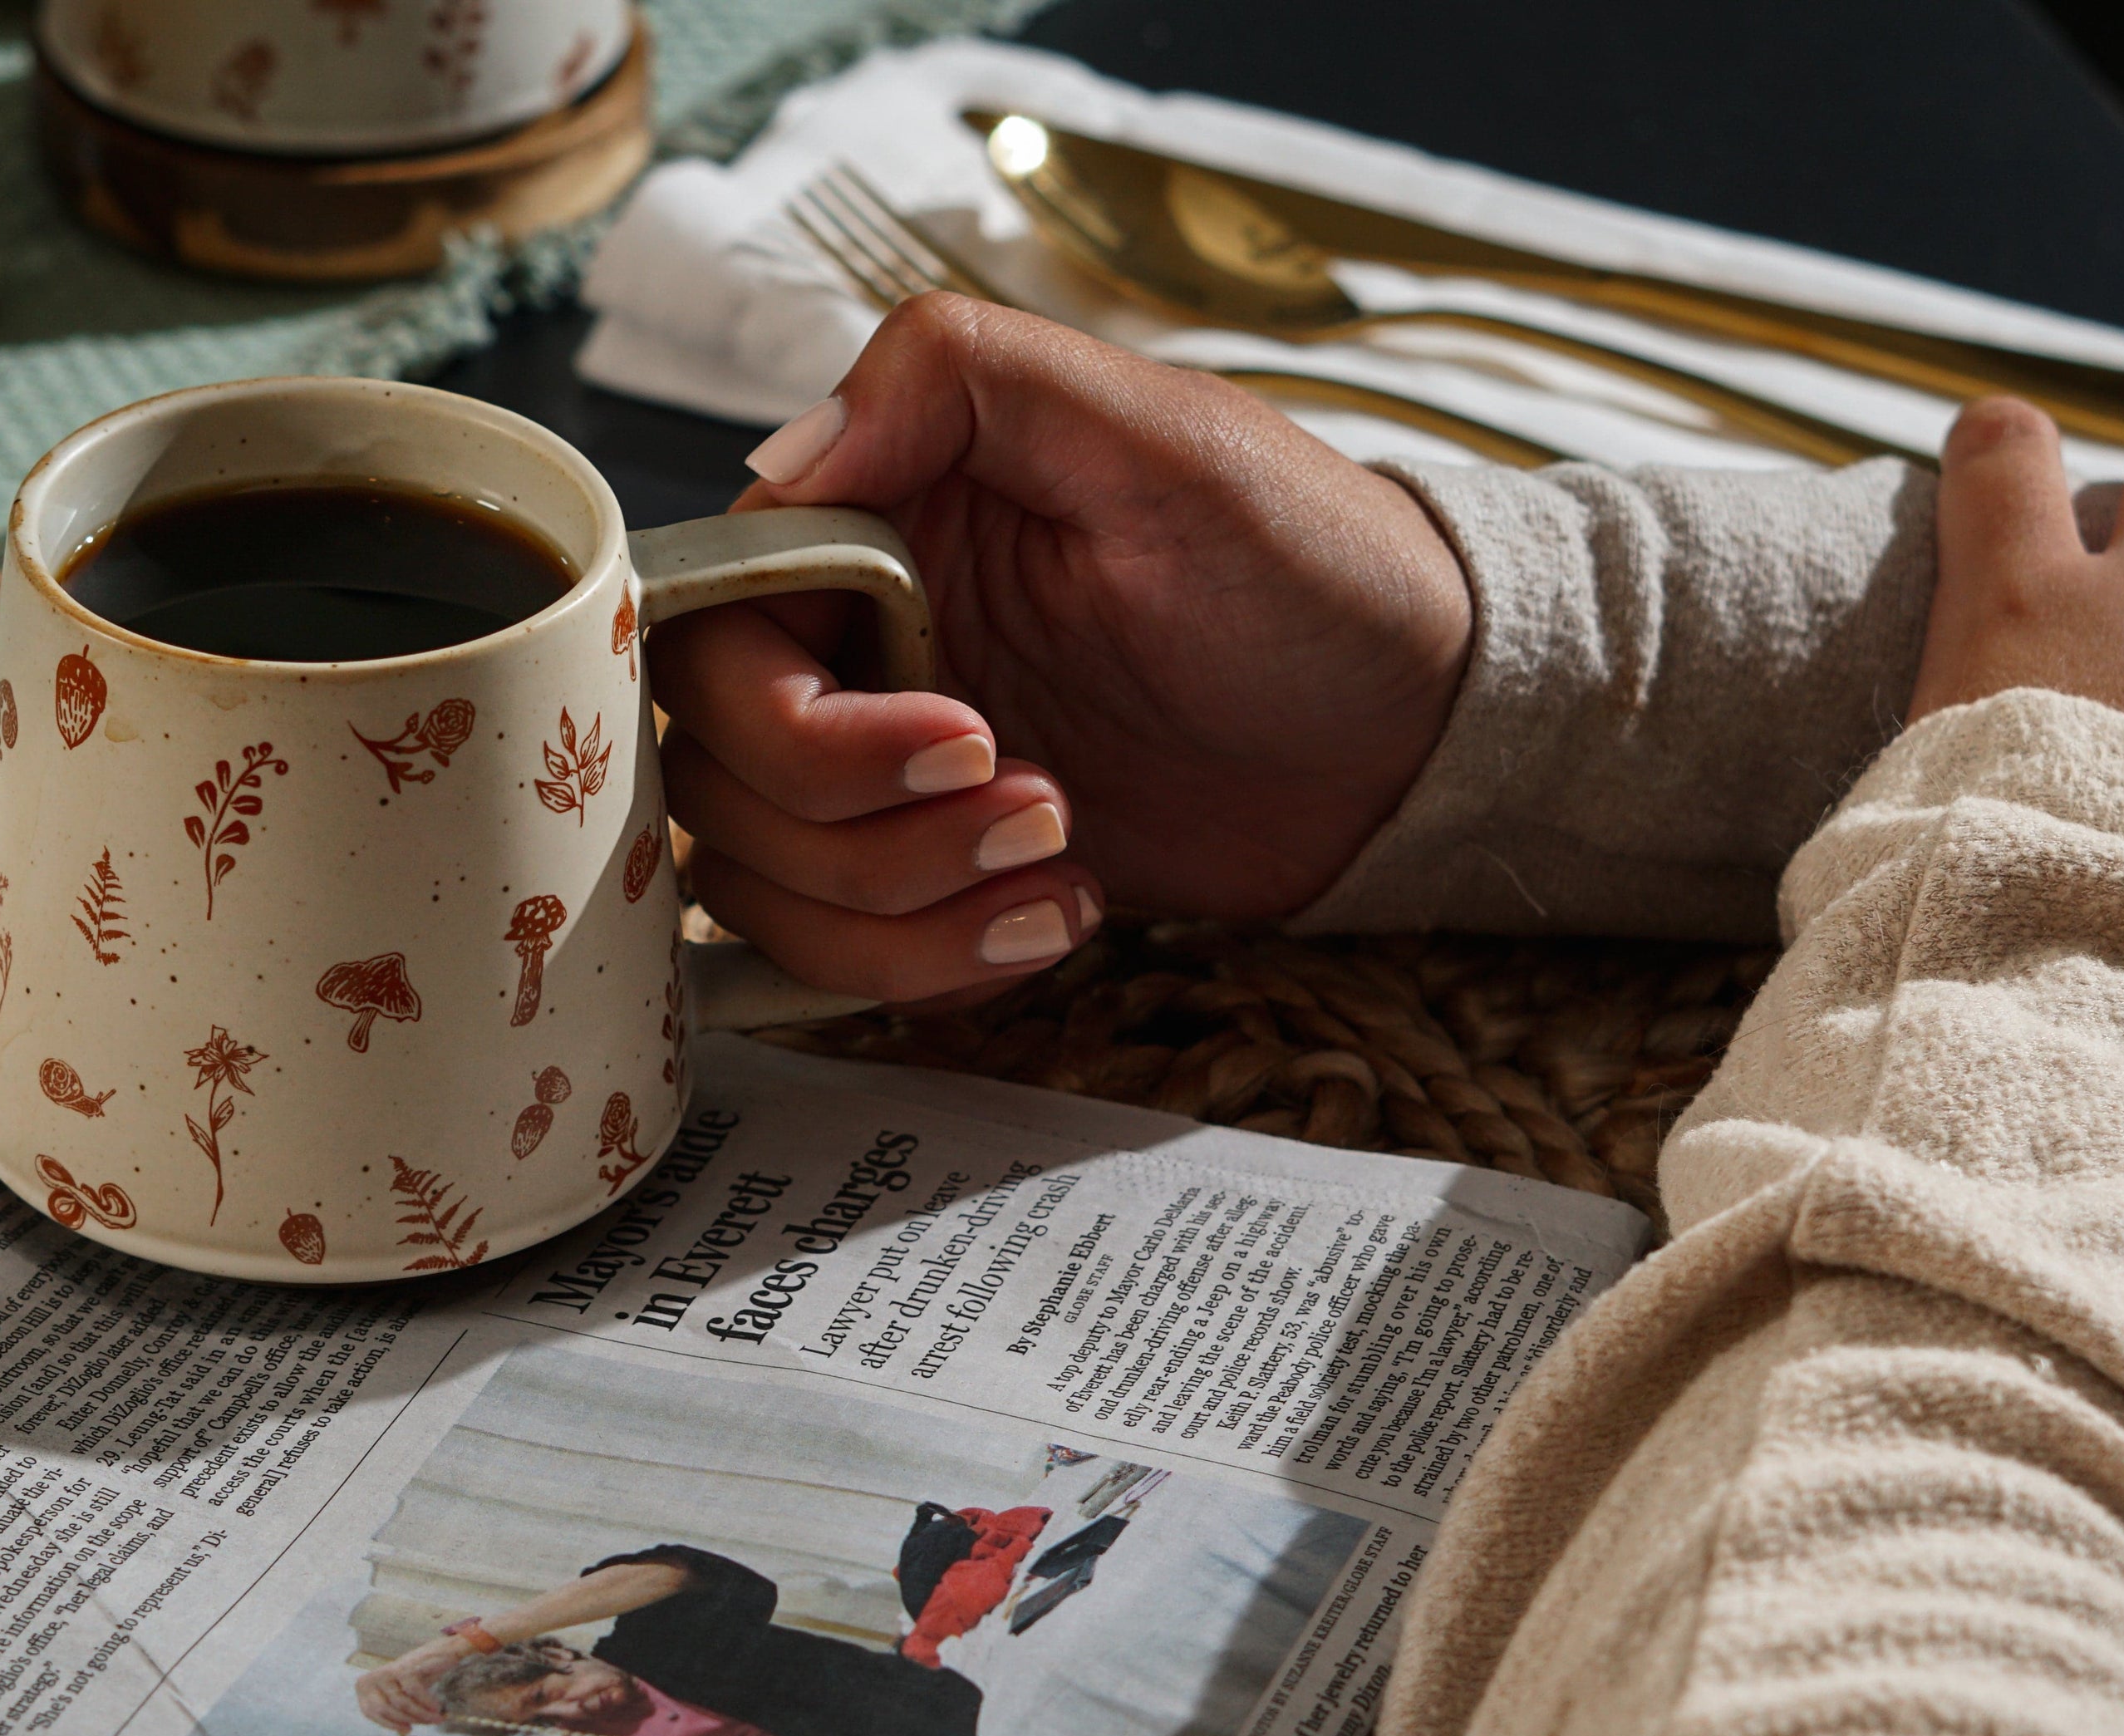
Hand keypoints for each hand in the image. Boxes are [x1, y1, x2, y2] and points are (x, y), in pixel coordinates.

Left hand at [353, 1646, 452, 1731]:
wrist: (439, 1653)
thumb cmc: (418, 1677)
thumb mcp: (400, 1695)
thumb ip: (392, 1712)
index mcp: (365, 1685)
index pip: (370, 1712)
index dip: (389, 1724)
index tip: (407, 1730)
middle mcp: (372, 1677)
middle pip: (384, 1710)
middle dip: (408, 1720)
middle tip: (427, 1724)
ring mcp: (387, 1672)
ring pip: (401, 1704)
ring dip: (421, 1715)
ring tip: (437, 1719)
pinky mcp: (404, 1669)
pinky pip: (414, 1694)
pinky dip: (427, 1704)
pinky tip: (437, 1708)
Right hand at [656, 294, 1474, 1004]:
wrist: (1414, 729)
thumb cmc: (1308, 563)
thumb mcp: (1155, 432)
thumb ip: (957, 379)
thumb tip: (785, 450)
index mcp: (876, 525)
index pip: (709, 636)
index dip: (794, 719)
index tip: (960, 734)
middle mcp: (855, 650)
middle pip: (719, 779)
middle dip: (865, 830)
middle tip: (1043, 804)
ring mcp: (886, 776)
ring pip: (763, 887)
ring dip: (900, 911)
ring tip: (1063, 864)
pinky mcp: (937, 876)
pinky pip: (845, 959)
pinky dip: (936, 968)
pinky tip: (1064, 917)